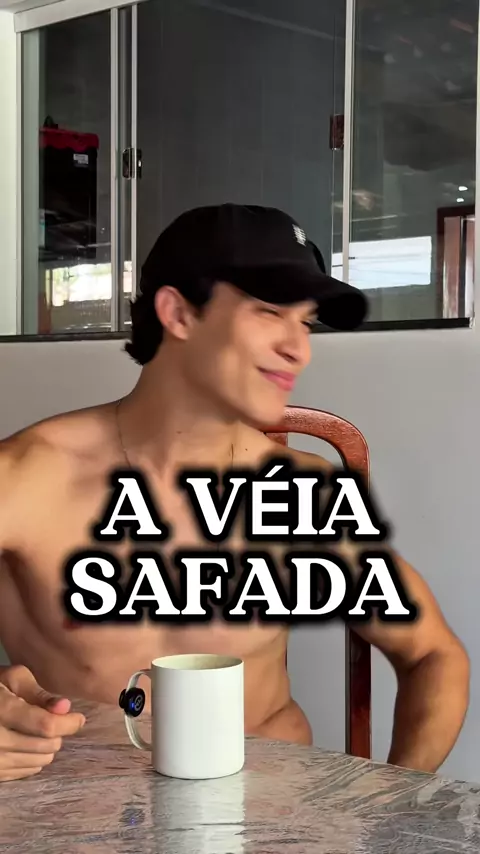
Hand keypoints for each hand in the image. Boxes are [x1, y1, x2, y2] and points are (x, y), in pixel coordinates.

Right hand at [0, 665, 85, 781]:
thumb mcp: (14, 679)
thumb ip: (39, 693)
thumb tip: (65, 707)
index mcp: (3, 711)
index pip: (46, 725)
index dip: (68, 723)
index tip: (79, 718)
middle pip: (46, 745)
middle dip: (57, 733)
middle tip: (51, 720)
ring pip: (40, 761)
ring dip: (47, 747)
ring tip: (37, 731)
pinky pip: (27, 771)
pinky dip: (34, 758)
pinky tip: (26, 744)